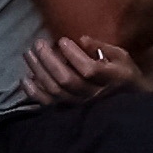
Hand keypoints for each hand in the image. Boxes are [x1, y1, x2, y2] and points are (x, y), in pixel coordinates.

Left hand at [21, 30, 144, 105]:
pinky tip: (26, 78)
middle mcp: (94, 95)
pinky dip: (34, 92)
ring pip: (55, 91)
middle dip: (49, 60)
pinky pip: (49, 104)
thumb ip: (102, 47)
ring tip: (29, 54)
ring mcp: (80, 106)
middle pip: (67, 79)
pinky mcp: (69, 112)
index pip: (89, 69)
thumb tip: (82, 39)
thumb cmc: (123, 76)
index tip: (61, 40)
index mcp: (110, 79)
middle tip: (38, 44)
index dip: (73, 55)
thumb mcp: (121, 57)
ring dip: (38, 71)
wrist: (127, 108)